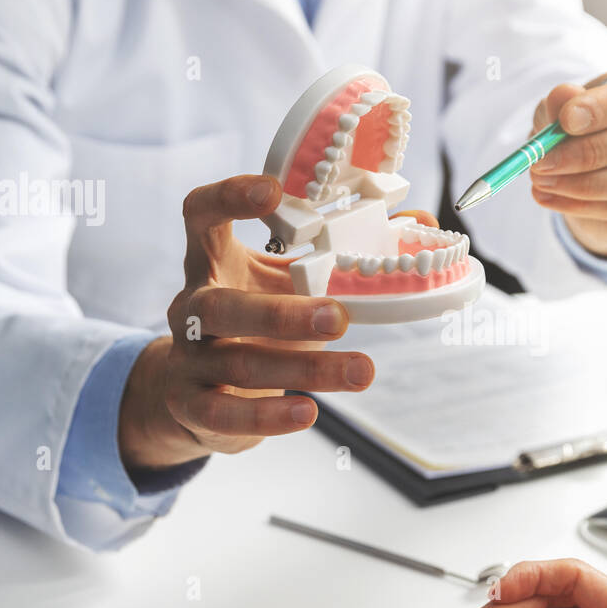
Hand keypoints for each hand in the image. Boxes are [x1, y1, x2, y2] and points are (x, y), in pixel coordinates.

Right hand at [119, 175, 435, 470]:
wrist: (197, 393)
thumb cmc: (258, 324)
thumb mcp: (290, 282)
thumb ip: (346, 252)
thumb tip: (419, 219)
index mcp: (213, 261)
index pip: (201, 214)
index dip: (229, 197)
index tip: (273, 190)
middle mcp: (190, 306)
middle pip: (222, 306)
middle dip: (282, 313)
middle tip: (340, 317)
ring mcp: (187, 357)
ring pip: (241, 363)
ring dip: (305, 369)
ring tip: (361, 372)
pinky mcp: (190, 404)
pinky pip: (224, 412)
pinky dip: (268, 416)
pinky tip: (307, 413)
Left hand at [529, 56, 606, 258]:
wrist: (596, 163)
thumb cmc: (585, 122)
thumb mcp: (566, 106)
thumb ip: (563, 101)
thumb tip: (562, 98)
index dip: (606, 106)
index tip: (566, 120)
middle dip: (590, 152)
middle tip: (543, 160)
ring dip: (585, 184)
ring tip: (542, 180)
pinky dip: (581, 205)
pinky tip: (548, 197)